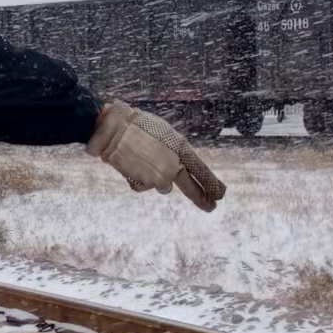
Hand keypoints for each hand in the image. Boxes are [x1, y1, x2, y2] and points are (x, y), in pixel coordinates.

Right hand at [86, 101, 226, 212]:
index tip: (221, 194)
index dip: (212, 184)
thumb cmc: (138, 125)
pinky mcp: (142, 185)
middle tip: (211, 207)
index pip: (202, 171)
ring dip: (156, 177)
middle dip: (202, 199)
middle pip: (191, 188)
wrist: (112, 129)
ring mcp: (158, 178)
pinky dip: (139, 176)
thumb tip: (179, 166)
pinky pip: (144, 183)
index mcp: (181, 149)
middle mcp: (173, 166)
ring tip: (142, 158)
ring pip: (163, 185)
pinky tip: (131, 162)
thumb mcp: (165, 134)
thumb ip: (175, 152)